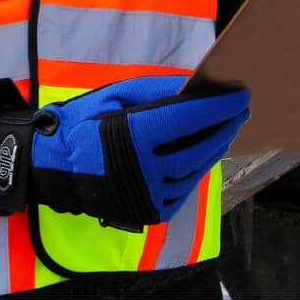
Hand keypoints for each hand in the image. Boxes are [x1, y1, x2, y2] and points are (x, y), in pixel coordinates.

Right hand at [29, 75, 249, 226]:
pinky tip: (207, 151)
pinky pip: (185, 186)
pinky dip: (199, 167)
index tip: (240, 93)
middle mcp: (146, 170)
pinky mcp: (153, 211)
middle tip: (242, 109)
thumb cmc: (86, 122)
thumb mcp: (118, 95)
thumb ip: (158, 91)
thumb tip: (195, 88)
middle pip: (200, 146)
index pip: (189, 119)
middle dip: (225, 125)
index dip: (218, 106)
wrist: (57, 168)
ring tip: (227, 128)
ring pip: (197, 169)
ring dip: (216, 147)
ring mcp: (151, 195)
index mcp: (135, 137)